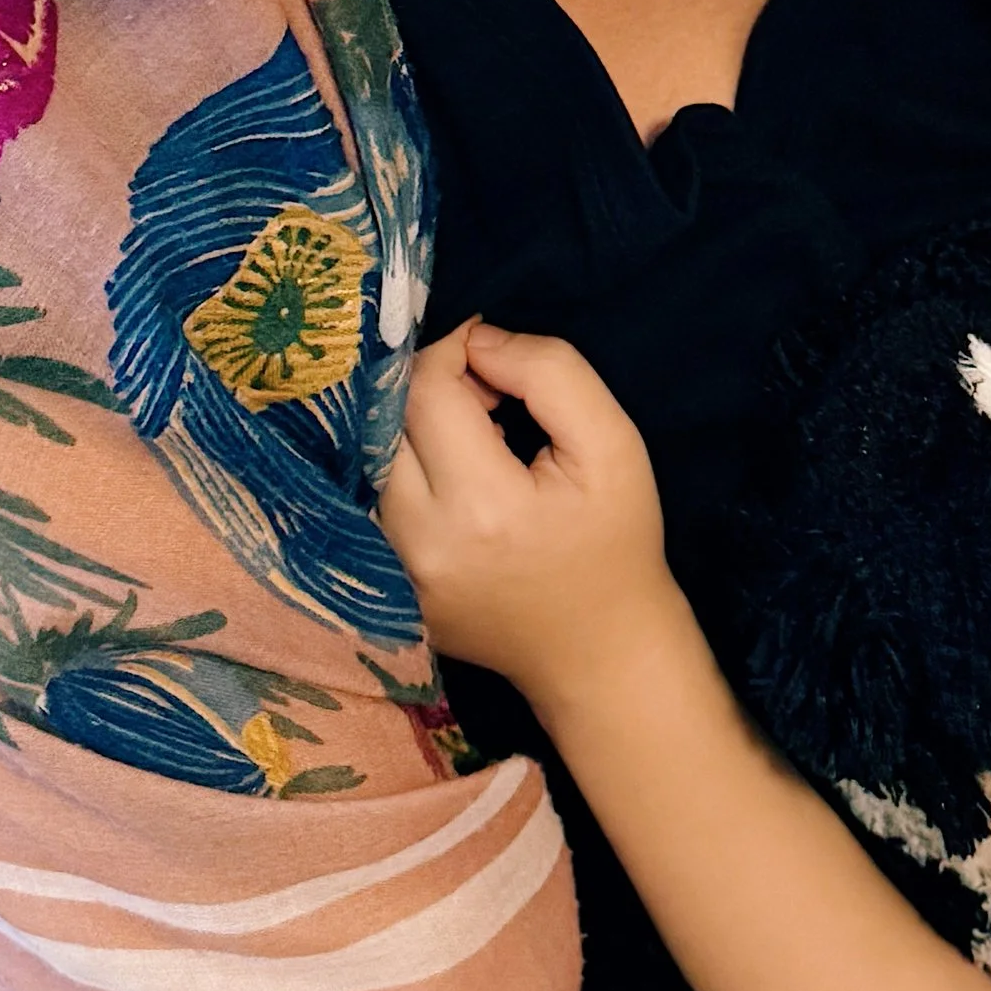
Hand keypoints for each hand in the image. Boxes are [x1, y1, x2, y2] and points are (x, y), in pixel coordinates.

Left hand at [377, 320, 672, 700]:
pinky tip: (457, 481)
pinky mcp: (391, 592)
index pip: (426, 393)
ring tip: (476, 440)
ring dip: (418, 432)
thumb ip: (549, 373)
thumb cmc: (616, 543)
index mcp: (481, 507)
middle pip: (388, 425)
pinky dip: (409, 475)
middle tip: (489, 398)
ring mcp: (399, 575)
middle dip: (433, 389)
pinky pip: (378, 506)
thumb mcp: (612, 444)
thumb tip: (478, 340)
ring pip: (375, 463)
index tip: (497, 360)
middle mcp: (422, 544)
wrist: (600, 650)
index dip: (455, 354)